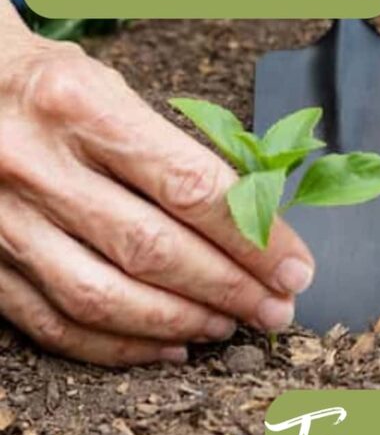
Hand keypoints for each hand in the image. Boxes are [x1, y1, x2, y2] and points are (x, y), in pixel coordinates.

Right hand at [0, 12, 313, 365]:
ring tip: (229, 326)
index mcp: (80, 105)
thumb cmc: (50, 88)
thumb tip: (255, 224)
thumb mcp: (113, 90)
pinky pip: (54, 324)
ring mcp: (1, 219)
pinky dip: (117, 347)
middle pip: (151, 249)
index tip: (294, 268)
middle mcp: (34, 163)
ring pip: (102, 297)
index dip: (252, 237)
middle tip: (275, 309)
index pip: (188, 185)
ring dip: (179, 322)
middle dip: (229, 289)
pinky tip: (167, 346)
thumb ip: (175, 152)